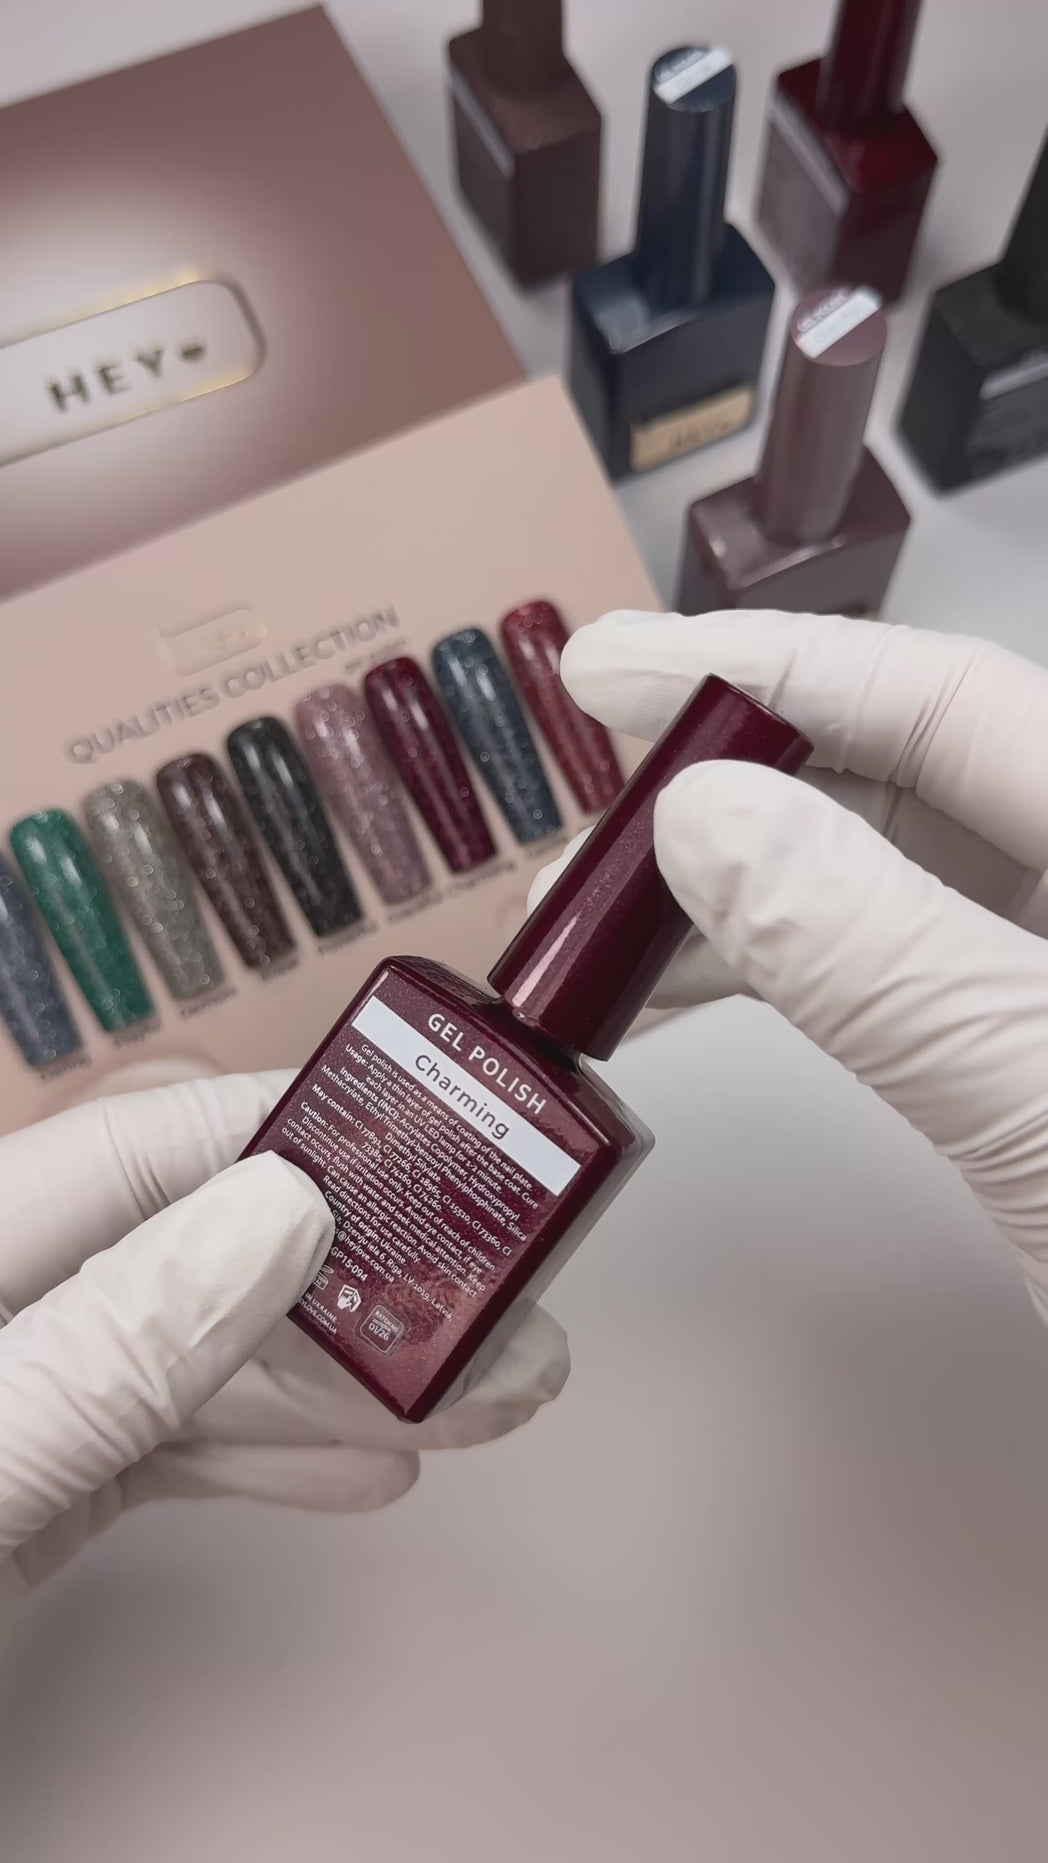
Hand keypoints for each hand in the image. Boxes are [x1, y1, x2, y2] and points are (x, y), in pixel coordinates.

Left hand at [0, 1074, 567, 1629]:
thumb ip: (115, 1344)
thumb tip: (284, 1211)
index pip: (151, 1144)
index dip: (300, 1127)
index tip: (435, 1142)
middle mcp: (12, 1305)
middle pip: (203, 1257)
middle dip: (361, 1288)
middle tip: (504, 1323)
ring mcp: (24, 1401)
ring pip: (204, 1363)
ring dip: (344, 1388)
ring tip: (479, 1406)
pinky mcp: (35, 1488)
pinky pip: (168, 1451)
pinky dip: (269, 1458)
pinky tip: (366, 1470)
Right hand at [536, 608, 1047, 1325]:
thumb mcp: (1043, 1089)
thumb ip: (874, 950)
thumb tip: (704, 819)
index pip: (946, 699)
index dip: (768, 670)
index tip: (613, 674)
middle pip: (909, 778)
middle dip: (736, 785)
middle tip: (588, 819)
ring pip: (891, 882)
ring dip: (744, 890)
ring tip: (605, 921)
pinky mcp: (1042, 1066)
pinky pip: (898, 978)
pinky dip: (792, 976)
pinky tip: (701, 985)